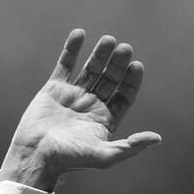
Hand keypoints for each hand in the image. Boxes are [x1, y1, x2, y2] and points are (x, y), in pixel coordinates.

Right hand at [0, 29, 161, 189]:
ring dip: (100, 54)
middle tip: (124, 48)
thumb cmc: (70, 159)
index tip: (136, 66)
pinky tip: (80, 34)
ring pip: (91, 69)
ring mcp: (73, 95)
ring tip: (108, 40)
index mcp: (106, 119)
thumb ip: (130, 146)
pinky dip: (72, 49)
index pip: (124, 95)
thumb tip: (157, 138)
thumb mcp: (104, 156)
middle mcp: (92, 105)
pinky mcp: (54, 89)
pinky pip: (65, 64)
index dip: (131, 80)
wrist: (36, 155)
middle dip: (118, 64)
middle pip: (110, 78)